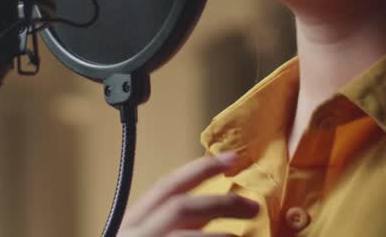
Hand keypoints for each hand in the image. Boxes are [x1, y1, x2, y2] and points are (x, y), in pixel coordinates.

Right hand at [118, 152, 260, 235]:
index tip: (232, 158)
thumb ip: (178, 225)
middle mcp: (134, 233)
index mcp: (132, 223)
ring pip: (186, 233)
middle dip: (220, 203)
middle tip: (253, 206)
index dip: (201, 168)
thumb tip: (217, 210)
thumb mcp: (152, 235)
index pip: (168, 185)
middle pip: (180, 206)